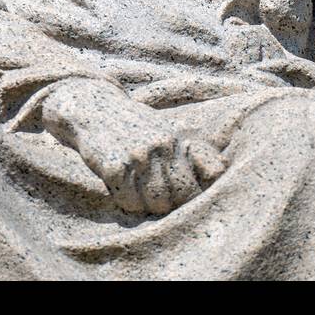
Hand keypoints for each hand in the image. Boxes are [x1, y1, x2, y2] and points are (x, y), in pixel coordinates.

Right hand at [41, 79, 225, 214]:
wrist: (93, 109)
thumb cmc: (133, 125)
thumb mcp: (167, 130)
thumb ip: (193, 151)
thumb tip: (221, 171)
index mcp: (176, 141)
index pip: (202, 179)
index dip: (194, 195)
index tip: (183, 197)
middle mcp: (160, 147)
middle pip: (180, 196)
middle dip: (171, 203)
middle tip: (157, 198)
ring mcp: (137, 156)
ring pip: (157, 202)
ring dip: (149, 206)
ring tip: (140, 195)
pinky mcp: (114, 166)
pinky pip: (129, 201)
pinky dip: (127, 203)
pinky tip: (122, 190)